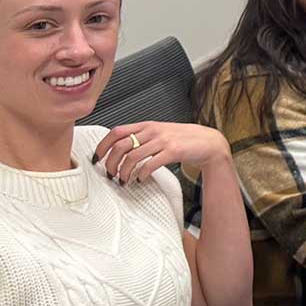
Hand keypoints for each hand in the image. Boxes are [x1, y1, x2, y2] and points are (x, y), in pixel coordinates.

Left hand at [93, 121, 231, 182]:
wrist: (208, 142)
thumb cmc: (183, 139)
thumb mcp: (160, 132)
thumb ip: (142, 137)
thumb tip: (119, 148)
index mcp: (147, 125)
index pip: (116, 132)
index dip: (102, 146)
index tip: (97, 158)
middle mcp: (153, 131)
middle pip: (120, 146)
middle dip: (111, 163)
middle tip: (111, 174)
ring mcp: (163, 140)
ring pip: (132, 157)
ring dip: (124, 172)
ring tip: (124, 180)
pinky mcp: (173, 151)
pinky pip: (150, 164)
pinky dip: (141, 174)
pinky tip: (141, 178)